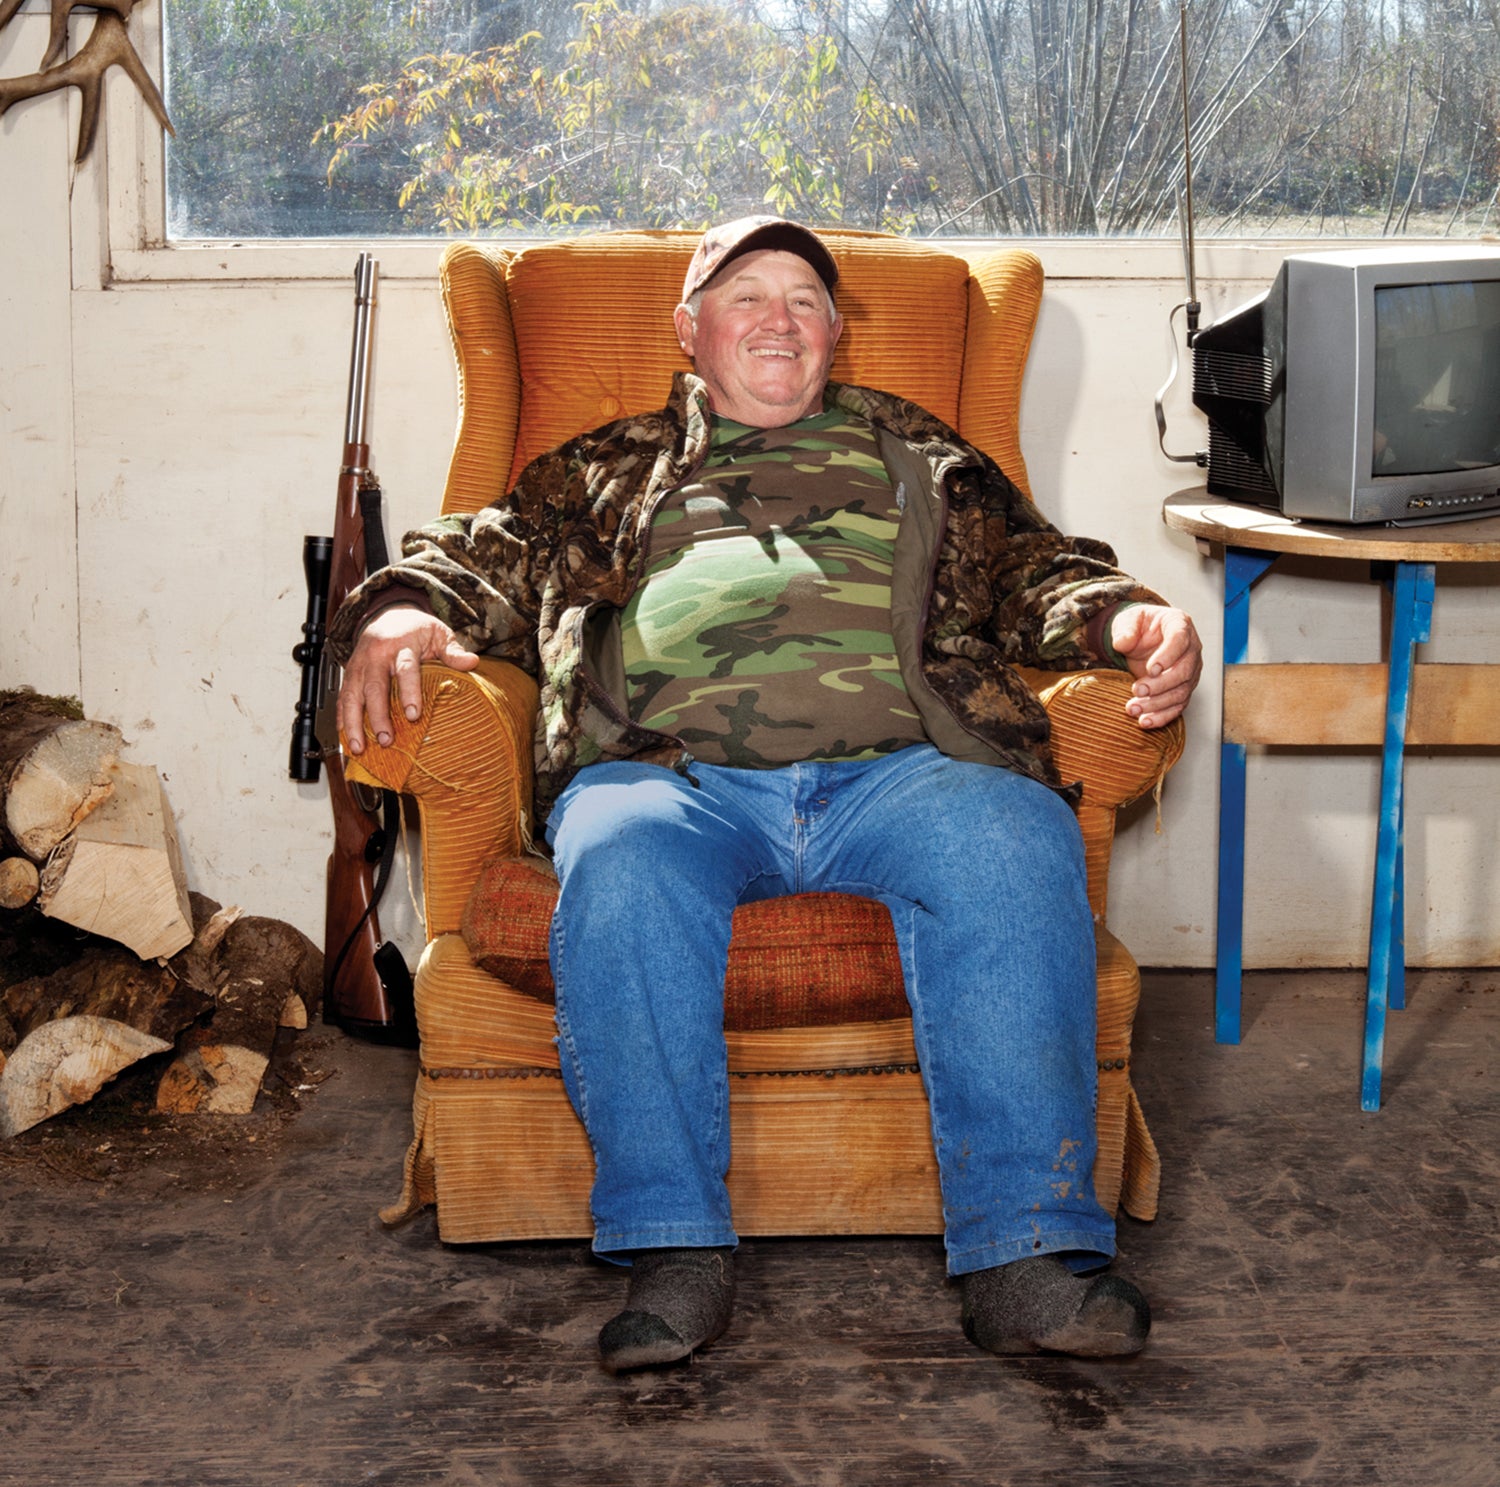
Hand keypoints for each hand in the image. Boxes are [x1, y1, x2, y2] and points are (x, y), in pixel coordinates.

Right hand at [338, 605, 478, 754]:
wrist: (389, 613)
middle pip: (374, 687)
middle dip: (378, 716)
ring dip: (353, 723)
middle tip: (386, 739)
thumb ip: (453, 650)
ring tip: (358, 746)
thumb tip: (472, 662)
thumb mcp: (438, 633)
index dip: (409, 692)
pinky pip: (342, 697)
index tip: (414, 715)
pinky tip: (345, 737)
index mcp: (401, 645)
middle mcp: (376, 655)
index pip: (405, 669)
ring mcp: (359, 665)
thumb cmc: (416, 628)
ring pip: (352, 695)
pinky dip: (341, 718)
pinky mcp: (349, 674)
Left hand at [1109, 604, 1201, 729]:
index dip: (1168, 656)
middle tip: (1137, 690)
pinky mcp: (1183, 689)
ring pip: (1180, 692)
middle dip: (1160, 684)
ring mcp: (1190, 671)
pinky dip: (1162, 717)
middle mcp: (1191, 649)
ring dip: (1157, 704)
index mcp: (1180, 625)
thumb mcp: (1128, 619)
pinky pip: (1177, 706)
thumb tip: (1122, 643)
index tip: (1151, 669)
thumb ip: (1126, 629)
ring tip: (1133, 709)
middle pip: (1184, 671)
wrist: (1141, 639)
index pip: (1180, 640)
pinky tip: (1145, 722)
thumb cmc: (1139, 626)